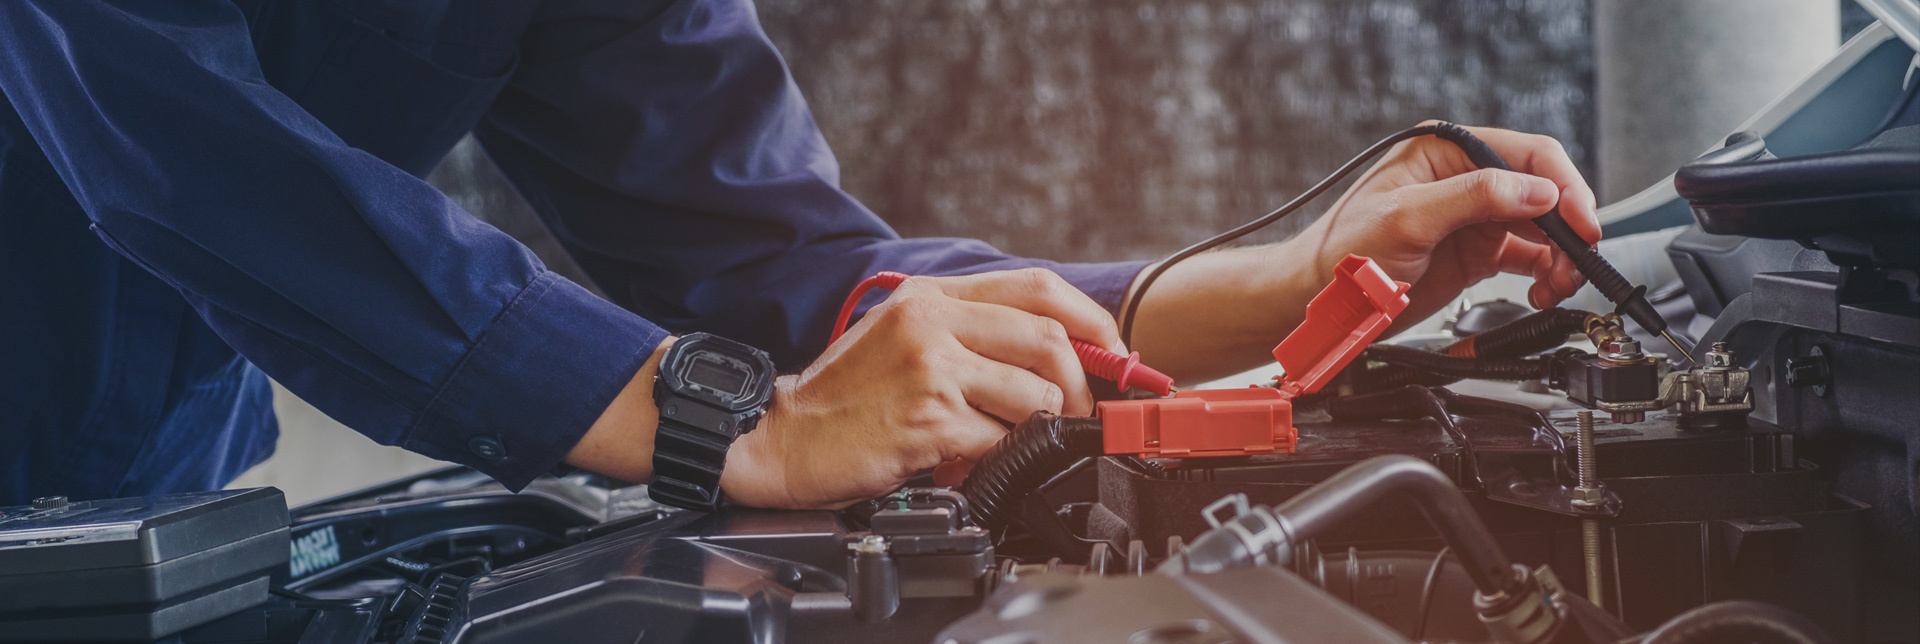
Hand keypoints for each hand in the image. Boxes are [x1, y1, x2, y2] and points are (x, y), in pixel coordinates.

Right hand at [718, 268, 1122, 509]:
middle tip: (1085, 412)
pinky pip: (1002, 439)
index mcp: (931, 297)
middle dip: (1085, 382)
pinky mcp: (929, 420)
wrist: (782, 439)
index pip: (1038, 287)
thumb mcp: (903, 340)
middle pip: (1049, 336)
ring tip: (1024, 440)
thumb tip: (1054, 354)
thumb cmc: (845, 399)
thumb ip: (969, 336)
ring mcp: (931, 369)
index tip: (1115, 352)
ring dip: (1045, 426)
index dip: (1092, 320)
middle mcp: (932, 323)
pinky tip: (983, 459)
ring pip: (1035, 393)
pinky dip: (1005, 456)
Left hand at [1291, 121, 1599, 329]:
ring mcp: (1474, 218)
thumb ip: (1475, 198)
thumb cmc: (1345, 252)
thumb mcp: (1408, 217)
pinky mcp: (1477, 253)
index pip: (1524, 154)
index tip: (1579, 219)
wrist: (1324, 303)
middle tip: (1580, 257)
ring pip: (1541, 228)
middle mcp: (1466, 179)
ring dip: (1561, 255)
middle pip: (1542, 191)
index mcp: (1447, 151)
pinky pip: (1528, 258)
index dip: (1560, 184)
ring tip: (1559, 282)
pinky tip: (1544, 290)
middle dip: (1567, 225)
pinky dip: (1545, 274)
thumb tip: (1537, 191)